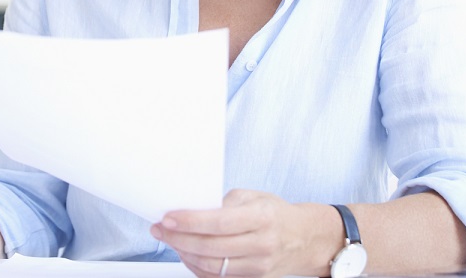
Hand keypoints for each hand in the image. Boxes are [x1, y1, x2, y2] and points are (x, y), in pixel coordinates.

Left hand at [150, 189, 338, 277]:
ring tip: (170, 241)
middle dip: (178, 239)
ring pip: (212, 266)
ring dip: (184, 254)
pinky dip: (197, 267)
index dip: (190, 221)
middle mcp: (262, 244)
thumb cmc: (276, 215)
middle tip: (161, 229)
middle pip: (211, 247)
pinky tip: (187, 255)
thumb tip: (191, 209)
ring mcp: (258, 266)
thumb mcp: (254, 197)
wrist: (305, 239)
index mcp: (262, 217)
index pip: (219, 222)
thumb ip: (224, 203)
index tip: (168, 218)